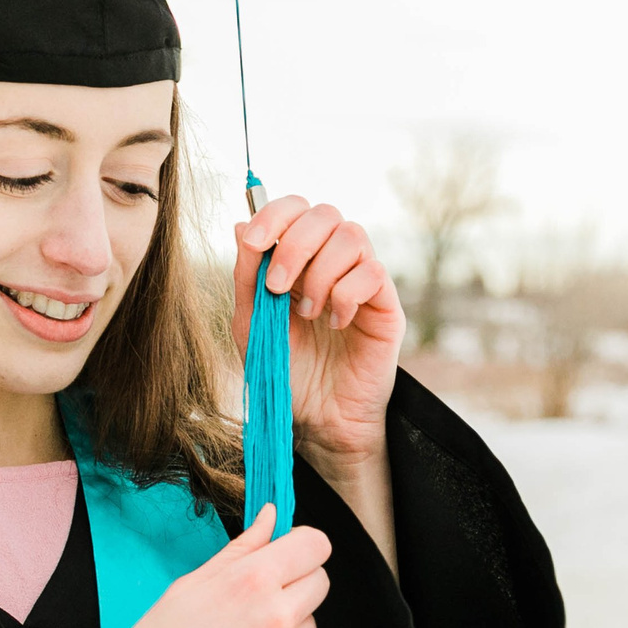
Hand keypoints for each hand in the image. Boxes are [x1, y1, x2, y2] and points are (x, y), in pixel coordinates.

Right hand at [65, 505, 331, 627]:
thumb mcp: (188, 588)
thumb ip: (240, 550)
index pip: (316, 546)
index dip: (301, 548)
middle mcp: (278, 618)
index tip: (286, 557)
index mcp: (252, 582)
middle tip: (252, 606)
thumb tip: (272, 517)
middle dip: (295, 586)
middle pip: (320, 583)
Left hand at [232, 199, 404, 469]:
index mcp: (298, 259)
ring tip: (308, 314)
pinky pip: (373, 273)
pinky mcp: (386, 304)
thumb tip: (241, 224)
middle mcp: (332, 261)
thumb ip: (246, 275)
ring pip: (352, 236)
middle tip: (277, 287)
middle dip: (295, 244)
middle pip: (326, 213)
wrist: (316, 418)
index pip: (295, 209)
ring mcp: (362, 279)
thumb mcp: (251, 322)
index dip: (274, 214)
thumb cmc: (284, 369)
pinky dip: (346, 295)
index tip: (253, 243)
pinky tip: (336, 324)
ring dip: (320, 273)